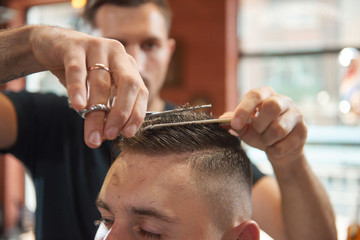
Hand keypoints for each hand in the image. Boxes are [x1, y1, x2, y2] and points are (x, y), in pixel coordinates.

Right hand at [30, 26, 148, 147]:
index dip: (136, 113)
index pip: (141, 90)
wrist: (52, 44)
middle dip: (121, 113)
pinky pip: (77, 70)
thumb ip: (105, 107)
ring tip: (92, 134)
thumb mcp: (98, 88)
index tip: (128, 134)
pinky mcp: (74, 46)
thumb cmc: (80, 70)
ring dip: (96, 112)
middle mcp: (117, 54)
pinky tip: (78, 106)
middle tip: (111, 135)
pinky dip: (78, 89)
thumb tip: (106, 135)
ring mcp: (97, 46)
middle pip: (128, 84)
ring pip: (101, 82)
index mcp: (128, 65)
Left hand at [221, 87, 306, 163]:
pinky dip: (275, 150)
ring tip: (267, 140)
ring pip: (279, 128)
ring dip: (267, 140)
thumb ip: (233, 122)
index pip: (255, 95)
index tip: (235, 124)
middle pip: (272, 106)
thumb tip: (222, 120)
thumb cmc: (260, 133)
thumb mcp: (244, 127)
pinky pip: (284, 145)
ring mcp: (296, 114)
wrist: (280, 150)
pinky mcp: (303, 131)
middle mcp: (283, 100)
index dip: (244, 109)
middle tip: (257, 131)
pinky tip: (276, 146)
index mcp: (266, 95)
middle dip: (259, 124)